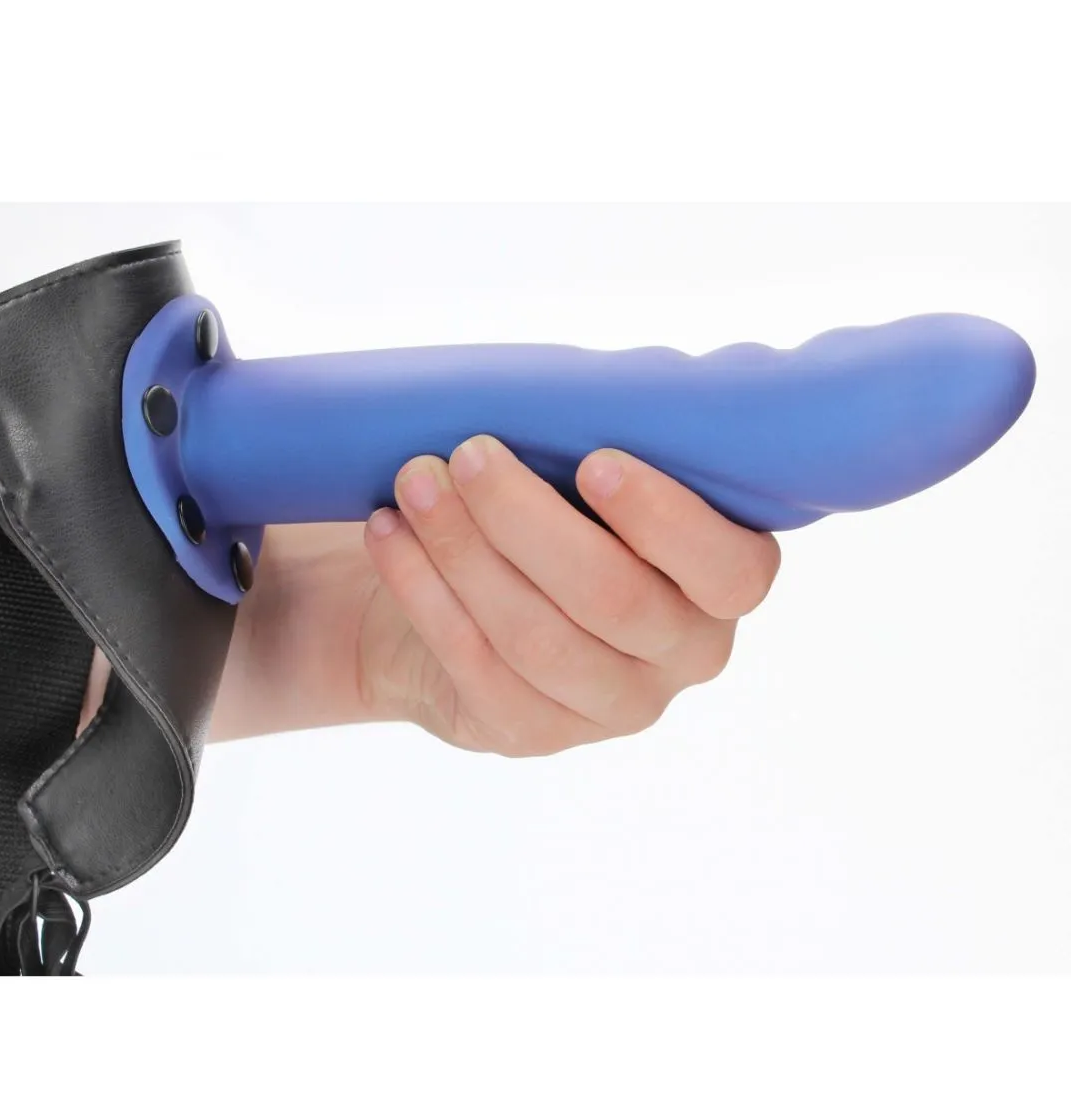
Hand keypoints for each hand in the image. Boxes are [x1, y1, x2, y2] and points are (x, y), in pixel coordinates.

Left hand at [356, 436, 780, 756]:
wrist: (468, 589)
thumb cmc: (555, 502)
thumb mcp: (598, 464)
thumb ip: (623, 435)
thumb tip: (589, 388)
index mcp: (726, 583)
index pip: (729, 571)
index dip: (664, 520)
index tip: (594, 460)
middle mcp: (685, 655)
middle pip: (611, 597)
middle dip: (527, 518)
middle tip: (469, 452)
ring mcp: (610, 706)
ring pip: (534, 634)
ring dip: (463, 549)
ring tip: (413, 481)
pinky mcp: (533, 732)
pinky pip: (474, 663)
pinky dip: (423, 590)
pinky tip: (390, 534)